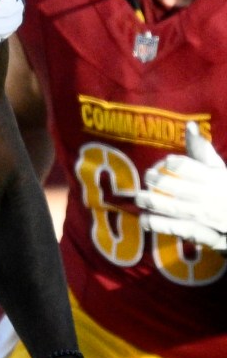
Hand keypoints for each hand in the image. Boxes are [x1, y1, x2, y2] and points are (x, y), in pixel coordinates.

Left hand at [136, 121, 226, 250]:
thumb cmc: (224, 188)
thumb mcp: (218, 169)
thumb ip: (201, 149)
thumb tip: (189, 125)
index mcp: (216, 178)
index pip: (190, 168)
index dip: (175, 163)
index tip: (167, 161)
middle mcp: (209, 197)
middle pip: (177, 187)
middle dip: (157, 181)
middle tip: (147, 176)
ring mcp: (203, 216)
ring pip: (173, 208)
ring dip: (152, 202)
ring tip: (139, 196)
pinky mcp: (199, 232)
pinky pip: (175, 228)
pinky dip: (157, 224)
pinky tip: (144, 218)